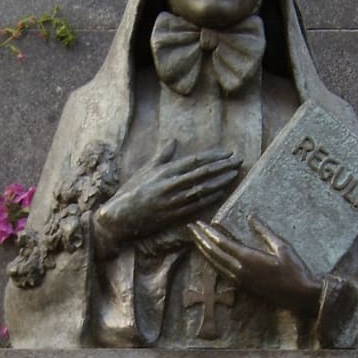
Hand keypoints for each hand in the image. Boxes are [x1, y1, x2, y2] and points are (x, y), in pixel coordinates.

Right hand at [93, 141, 240, 253]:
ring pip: (202, 189)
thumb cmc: (132, 191)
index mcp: (165, 171)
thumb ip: (162, 156)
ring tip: (234, 176)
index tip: (228, 153)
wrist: (119, 216)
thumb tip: (173, 141)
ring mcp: (172, 201)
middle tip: (238, 162)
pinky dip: (209, 199)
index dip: (213, 156)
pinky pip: (195, 206)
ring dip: (220, 182)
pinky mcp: (173, 215)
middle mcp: (170, 184)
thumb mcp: (146, 170)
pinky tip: (221, 194)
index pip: (195, 161)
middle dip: (222, 167)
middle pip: (202, 173)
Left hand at [188, 215, 321, 315]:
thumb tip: (251, 217)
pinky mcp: (243, 286)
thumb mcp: (282, 247)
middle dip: (200, 239)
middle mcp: (240, 270)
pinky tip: (209, 256)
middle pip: (213, 253)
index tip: (199, 223)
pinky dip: (212, 262)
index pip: (222, 243)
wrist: (300, 295)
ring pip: (215, 264)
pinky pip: (221, 272)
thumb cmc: (295, 270)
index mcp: (248, 259)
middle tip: (189, 228)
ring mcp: (240, 280)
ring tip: (194, 239)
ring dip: (203, 250)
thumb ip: (265, 232)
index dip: (209, 232)